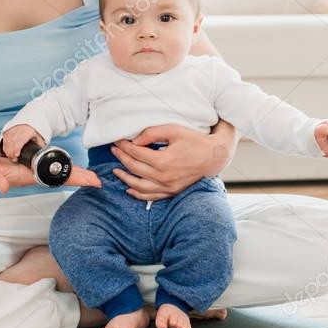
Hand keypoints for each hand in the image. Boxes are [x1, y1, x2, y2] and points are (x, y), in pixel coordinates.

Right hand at [0, 124, 45, 161]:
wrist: (30, 119)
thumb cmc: (34, 130)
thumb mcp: (39, 137)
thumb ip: (39, 145)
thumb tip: (41, 155)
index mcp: (28, 131)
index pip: (21, 140)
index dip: (17, 148)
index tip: (16, 155)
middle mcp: (19, 129)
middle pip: (12, 141)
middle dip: (11, 152)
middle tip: (14, 159)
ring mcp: (12, 128)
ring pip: (7, 140)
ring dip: (7, 150)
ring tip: (10, 157)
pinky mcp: (8, 129)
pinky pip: (4, 139)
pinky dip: (5, 146)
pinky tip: (6, 152)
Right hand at [0, 157, 101, 194]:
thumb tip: (4, 187)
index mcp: (26, 176)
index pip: (54, 178)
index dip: (73, 179)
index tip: (90, 181)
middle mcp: (30, 176)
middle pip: (59, 178)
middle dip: (79, 178)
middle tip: (98, 180)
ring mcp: (28, 173)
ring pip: (55, 174)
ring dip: (72, 175)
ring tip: (90, 177)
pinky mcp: (25, 169)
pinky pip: (47, 170)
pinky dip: (60, 171)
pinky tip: (70, 172)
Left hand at [109, 122, 237, 201]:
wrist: (214, 157)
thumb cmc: (195, 141)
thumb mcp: (174, 131)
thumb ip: (152, 133)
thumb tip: (134, 140)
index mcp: (163, 161)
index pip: (136, 153)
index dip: (124, 146)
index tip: (117, 141)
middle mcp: (164, 177)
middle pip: (135, 168)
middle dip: (122, 158)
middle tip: (114, 150)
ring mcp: (168, 187)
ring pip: (139, 186)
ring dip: (125, 178)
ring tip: (116, 171)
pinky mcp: (172, 192)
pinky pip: (151, 197)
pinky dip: (138, 194)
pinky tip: (129, 188)